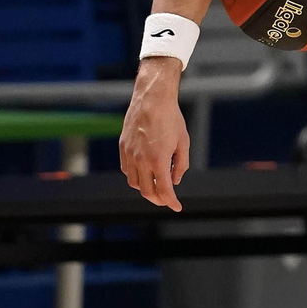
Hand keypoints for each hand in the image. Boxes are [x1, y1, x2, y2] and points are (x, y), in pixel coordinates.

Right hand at [119, 57, 190, 211]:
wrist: (152, 100)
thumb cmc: (172, 119)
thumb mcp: (184, 142)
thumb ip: (180, 164)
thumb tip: (175, 180)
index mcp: (158, 160)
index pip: (164, 190)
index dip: (171, 201)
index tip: (177, 207)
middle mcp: (141, 160)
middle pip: (147, 191)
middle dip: (158, 199)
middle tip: (166, 200)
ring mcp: (129, 154)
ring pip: (134, 182)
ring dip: (146, 188)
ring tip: (157, 185)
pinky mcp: (122, 148)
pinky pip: (127, 170)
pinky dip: (136, 177)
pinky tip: (144, 173)